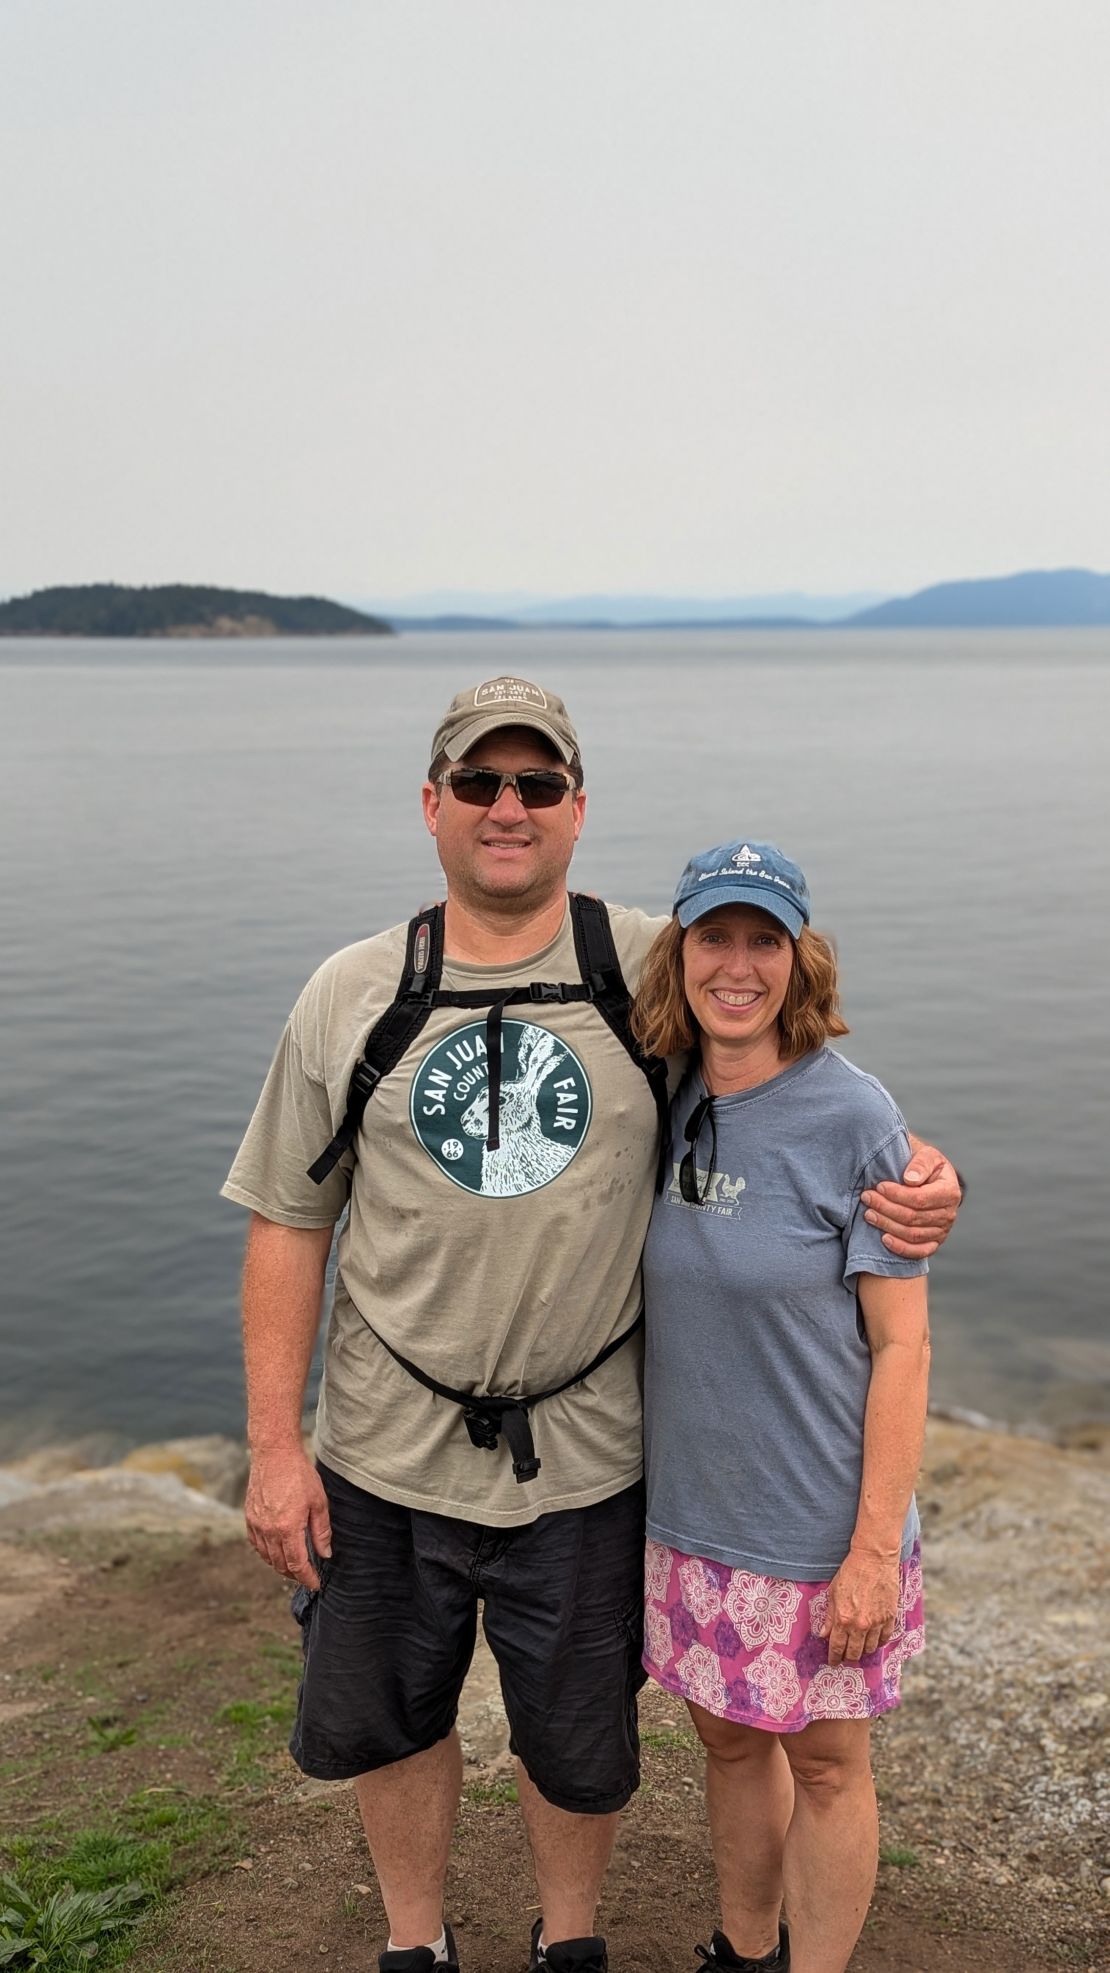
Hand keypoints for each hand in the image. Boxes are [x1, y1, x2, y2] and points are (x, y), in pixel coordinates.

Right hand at [244, 1445, 331, 1588]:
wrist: (274, 1453)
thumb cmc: (299, 1475)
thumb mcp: (318, 1502)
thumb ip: (321, 1532)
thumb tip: (325, 1554)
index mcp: (287, 1528)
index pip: (297, 1565)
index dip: (307, 1578)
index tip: (315, 1584)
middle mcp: (268, 1530)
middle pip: (280, 1565)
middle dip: (295, 1575)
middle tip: (307, 1575)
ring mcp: (256, 1524)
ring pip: (267, 1557)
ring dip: (280, 1566)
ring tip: (294, 1566)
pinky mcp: (249, 1517)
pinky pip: (256, 1544)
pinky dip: (267, 1553)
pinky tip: (276, 1551)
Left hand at [817, 1551, 898, 1664]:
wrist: (873, 1559)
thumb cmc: (850, 1572)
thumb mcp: (833, 1593)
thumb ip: (829, 1616)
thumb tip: (823, 1633)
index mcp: (843, 1619)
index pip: (837, 1647)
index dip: (834, 1658)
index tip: (833, 1662)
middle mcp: (860, 1625)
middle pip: (855, 1652)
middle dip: (848, 1657)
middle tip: (845, 1656)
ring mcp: (877, 1622)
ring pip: (870, 1648)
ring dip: (863, 1651)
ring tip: (859, 1648)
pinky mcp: (890, 1617)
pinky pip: (885, 1638)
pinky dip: (879, 1643)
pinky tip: (874, 1641)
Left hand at [862, 1142, 961, 1257]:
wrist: (929, 1179)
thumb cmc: (925, 1165)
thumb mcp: (927, 1154)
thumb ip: (921, 1163)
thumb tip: (910, 1179)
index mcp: (950, 1191)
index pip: (920, 1199)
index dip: (897, 1195)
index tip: (879, 1186)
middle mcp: (949, 1214)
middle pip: (913, 1218)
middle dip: (886, 1208)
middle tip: (867, 1198)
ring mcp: (942, 1231)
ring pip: (912, 1234)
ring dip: (887, 1225)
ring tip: (868, 1214)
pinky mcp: (934, 1242)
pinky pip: (919, 1251)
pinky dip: (901, 1248)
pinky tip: (884, 1239)